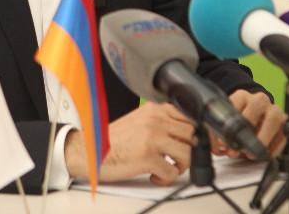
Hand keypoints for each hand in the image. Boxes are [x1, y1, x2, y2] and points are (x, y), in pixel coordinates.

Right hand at [65, 102, 194, 185]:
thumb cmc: (113, 140)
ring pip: (188, 153)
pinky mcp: (147, 157)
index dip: (199, 133)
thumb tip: (190, 134)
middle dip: (191, 150)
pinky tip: (153, 176)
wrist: (89, 152)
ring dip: (181, 166)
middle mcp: (155, 120)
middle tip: (179, 160)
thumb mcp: (140, 122)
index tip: (199, 144)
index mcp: (155, 109)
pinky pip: (173, 172)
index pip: (190, 116)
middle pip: (193, 135)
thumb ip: (163, 123)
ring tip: (167, 168)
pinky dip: (165, 179)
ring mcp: (152, 137)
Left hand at [211, 90, 285, 158]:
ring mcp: (274, 111)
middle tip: (237, 149)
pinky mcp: (284, 124)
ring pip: (273, 118)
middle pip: (256, 106)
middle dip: (246, 130)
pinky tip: (264, 155)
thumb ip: (218, 133)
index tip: (223, 141)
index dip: (228, 123)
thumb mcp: (226, 124)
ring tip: (252, 154)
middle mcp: (259, 100)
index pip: (235, 103)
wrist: (257, 119)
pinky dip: (274, 148)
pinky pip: (283, 134)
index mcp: (242, 96)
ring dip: (262, 138)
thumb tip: (217, 147)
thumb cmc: (239, 122)